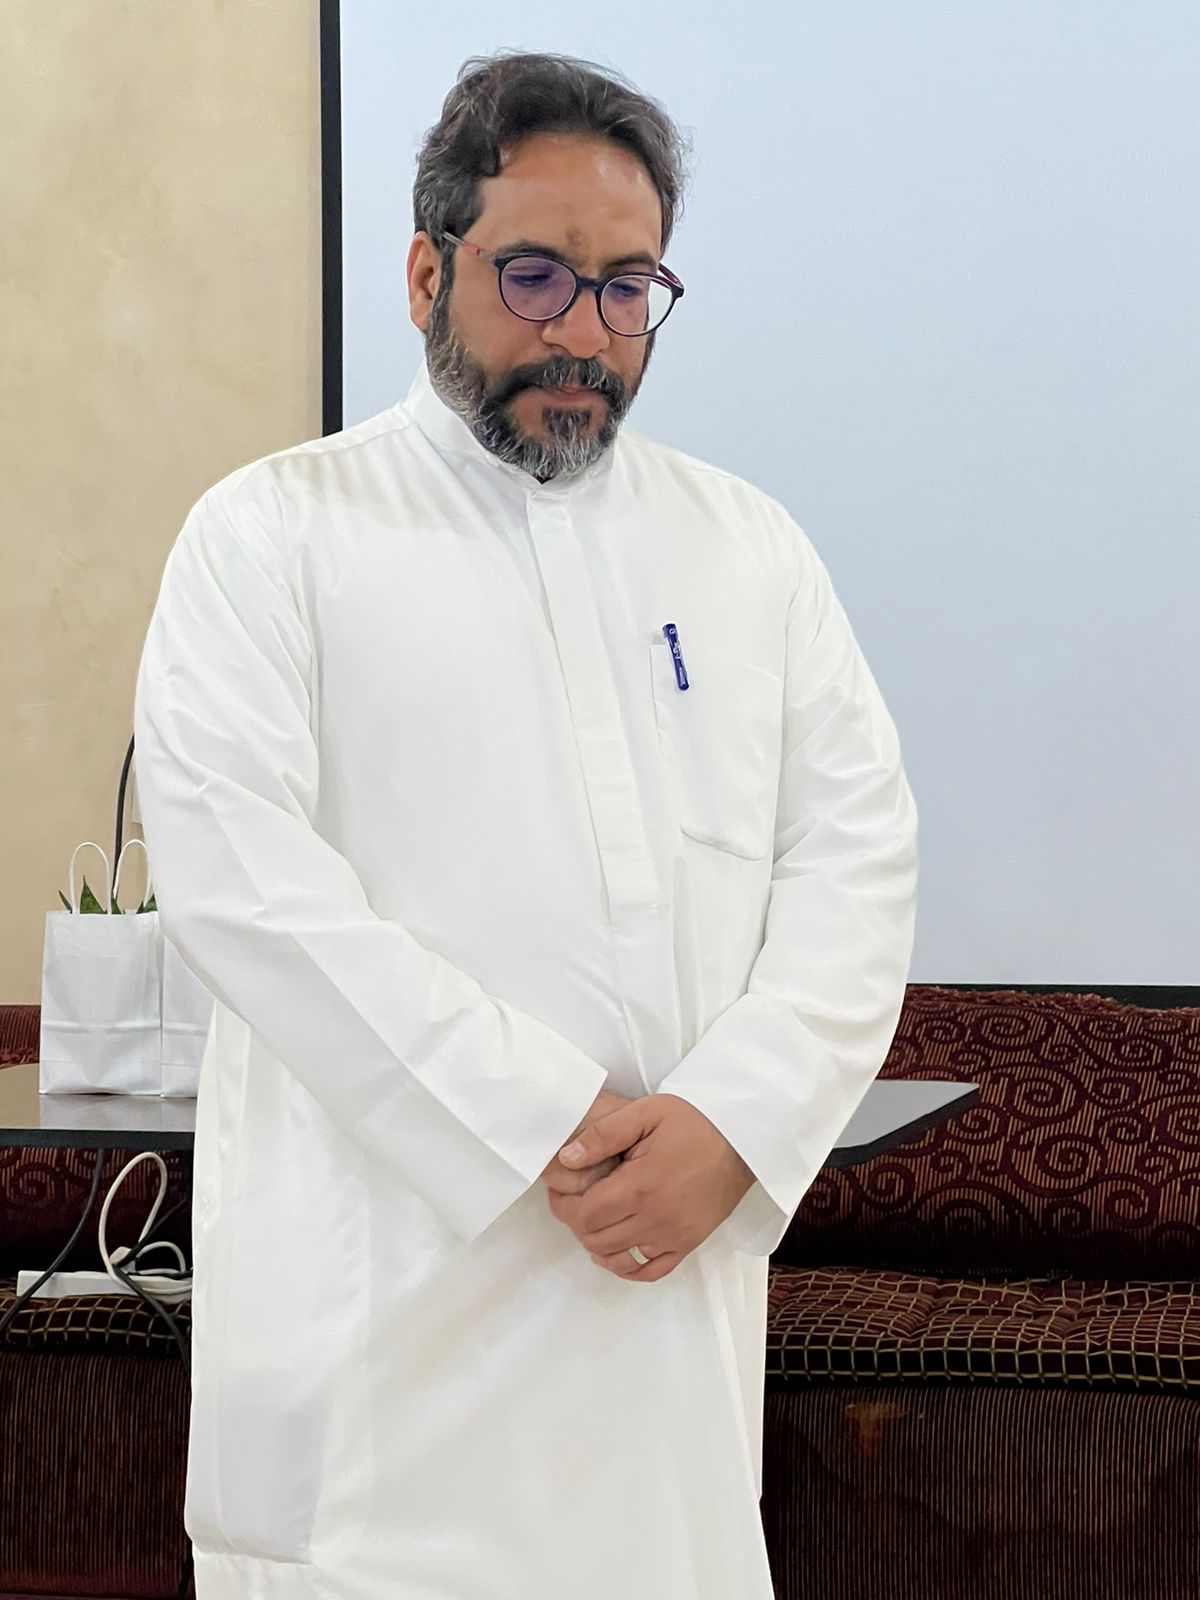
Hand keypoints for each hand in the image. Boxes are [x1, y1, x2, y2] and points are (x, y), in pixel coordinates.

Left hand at [546, 1093, 755, 1281]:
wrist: (742, 1140)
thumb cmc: (694, 1122)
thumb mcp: (646, 1112)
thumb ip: (603, 1135)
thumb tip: (566, 1158)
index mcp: (639, 1186)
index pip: (585, 1214)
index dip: (565, 1205)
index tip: (561, 1191)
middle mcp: (654, 1218)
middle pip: (597, 1239)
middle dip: (577, 1222)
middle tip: (575, 1202)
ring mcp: (673, 1235)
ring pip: (619, 1259)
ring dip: (598, 1245)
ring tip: (595, 1222)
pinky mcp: (689, 1243)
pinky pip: (652, 1270)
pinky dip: (630, 1267)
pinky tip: (620, 1251)